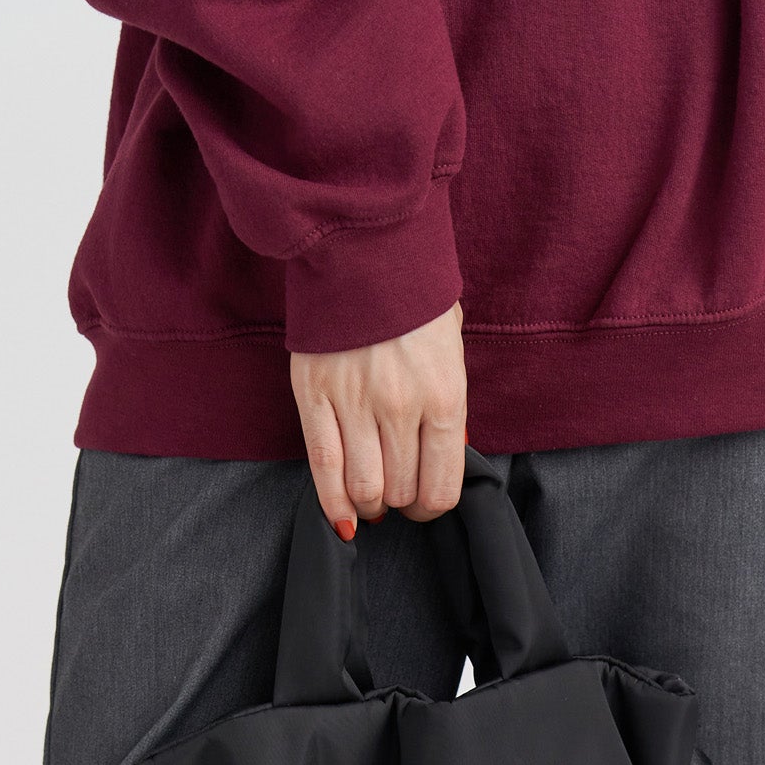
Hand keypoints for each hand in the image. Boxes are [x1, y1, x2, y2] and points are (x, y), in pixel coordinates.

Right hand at [290, 301, 466, 536]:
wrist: (363, 250)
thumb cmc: (412, 302)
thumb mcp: (451, 352)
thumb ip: (449, 409)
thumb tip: (443, 458)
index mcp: (444, 397)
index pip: (441, 487)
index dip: (431, 508)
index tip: (423, 504)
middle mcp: (401, 406)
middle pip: (401, 492)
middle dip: (399, 501)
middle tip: (394, 492)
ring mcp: (355, 403)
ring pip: (363, 488)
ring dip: (368, 502)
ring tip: (369, 495)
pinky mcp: (314, 396)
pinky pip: (323, 468)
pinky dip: (333, 502)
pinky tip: (343, 515)